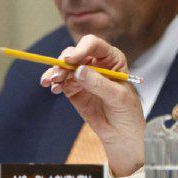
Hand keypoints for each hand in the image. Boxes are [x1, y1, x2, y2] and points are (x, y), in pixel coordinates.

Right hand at [40, 34, 144, 176]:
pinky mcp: (74, 88)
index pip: (94, 45)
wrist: (122, 132)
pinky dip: (53, 83)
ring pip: (65, 66)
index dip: (81, 49)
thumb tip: (79, 70)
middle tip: (57, 75)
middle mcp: (96, 63)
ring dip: (55, 71)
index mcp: (112, 59)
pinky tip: (53, 89)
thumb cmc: (127, 111)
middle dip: (63, 62)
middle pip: (75, 53)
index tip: (71, 60)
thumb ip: (99, 84)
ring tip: (50, 82)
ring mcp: (84, 75)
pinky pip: (60, 81)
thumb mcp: (118, 97)